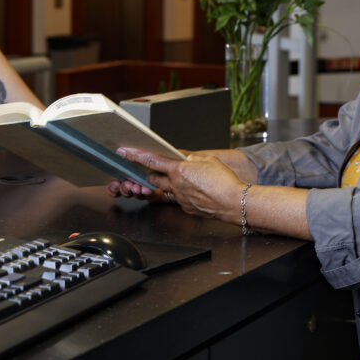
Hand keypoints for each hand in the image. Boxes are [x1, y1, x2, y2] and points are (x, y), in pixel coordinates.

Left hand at [114, 148, 246, 223]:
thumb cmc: (225, 182)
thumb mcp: (208, 160)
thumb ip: (191, 157)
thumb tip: (182, 157)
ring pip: (164, 190)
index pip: (151, 160)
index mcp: (179, 171)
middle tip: (154, 167)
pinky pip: (176, 199)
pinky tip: (192, 190)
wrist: (235, 203)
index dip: (135, 155)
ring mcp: (180, 199)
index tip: (124, 152)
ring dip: (164, 184)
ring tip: (177, 179)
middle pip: (153, 178)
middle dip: (151, 172)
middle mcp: (176, 186)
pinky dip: (179, 193)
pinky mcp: (186, 208)